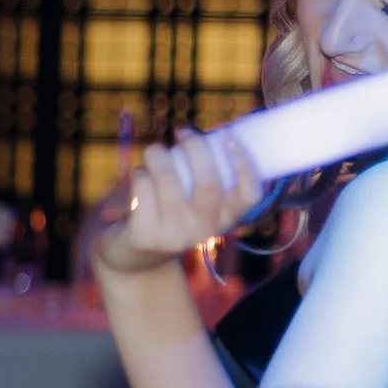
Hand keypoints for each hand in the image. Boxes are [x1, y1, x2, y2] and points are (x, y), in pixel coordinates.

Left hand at [94, 129, 264, 278]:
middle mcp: (204, 230)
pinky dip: (140, 173)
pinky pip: (142, 187)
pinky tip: (140, 177)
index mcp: (226, 219)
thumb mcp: (197, 202)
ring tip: (155, 151)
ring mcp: (174, 236)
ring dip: (158, 154)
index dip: (244, 164)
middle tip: (183, 132)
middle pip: (209, 184)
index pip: (249, 195)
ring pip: (168, 179)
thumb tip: (211, 133)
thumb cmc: (172, 212)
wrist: (138, 255)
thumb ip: (208, 175)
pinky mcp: (145, 235)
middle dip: (196, 148)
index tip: (229, 136)